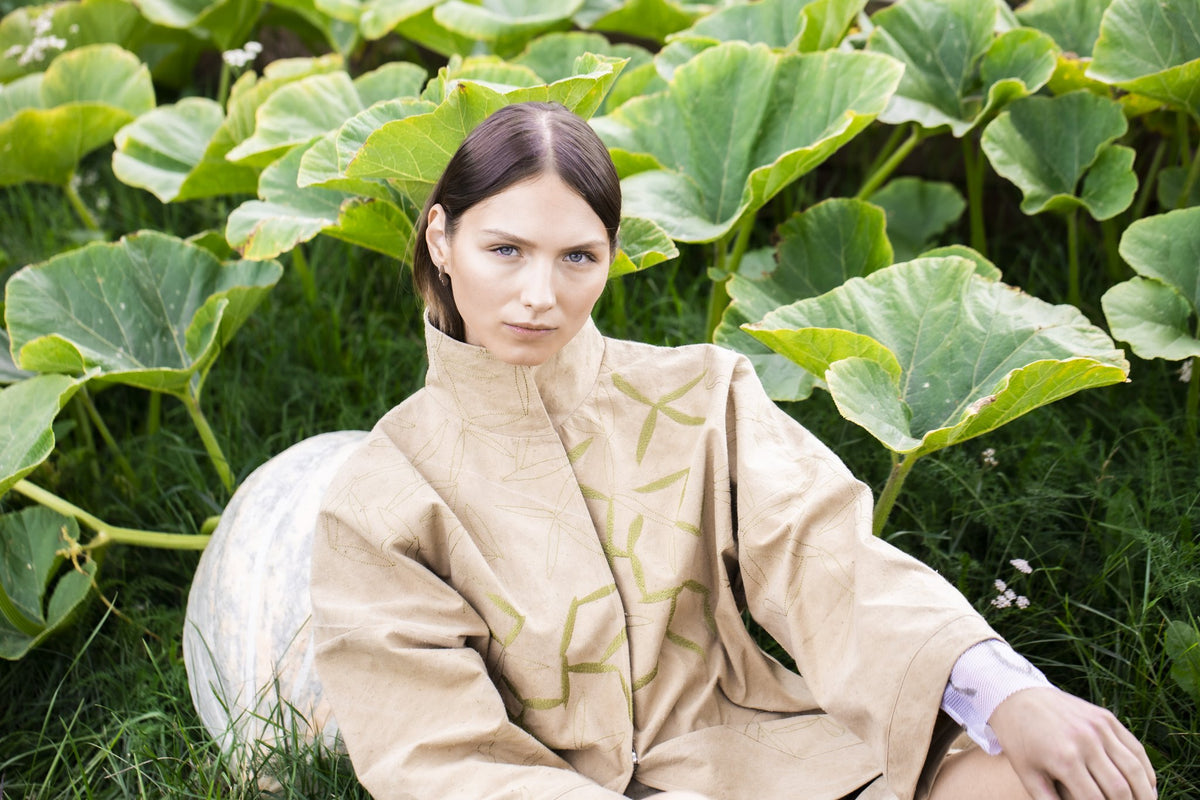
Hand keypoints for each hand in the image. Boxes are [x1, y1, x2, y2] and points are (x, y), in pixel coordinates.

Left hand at [988, 687, 1155, 799]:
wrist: (1017, 696)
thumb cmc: (1020, 741)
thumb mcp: (1027, 775)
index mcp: (1064, 759)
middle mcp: (1085, 741)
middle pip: (1120, 789)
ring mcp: (1099, 727)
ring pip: (1135, 770)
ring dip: (1145, 795)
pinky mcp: (1107, 718)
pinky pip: (1136, 749)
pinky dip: (1146, 772)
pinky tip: (1147, 789)